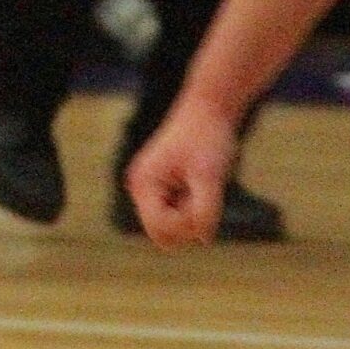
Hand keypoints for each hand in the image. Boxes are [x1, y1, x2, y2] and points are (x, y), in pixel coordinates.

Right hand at [125, 99, 239, 246]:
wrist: (209, 109)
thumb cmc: (208, 138)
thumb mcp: (209, 176)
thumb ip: (205, 210)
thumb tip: (203, 239)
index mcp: (143, 183)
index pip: (160, 228)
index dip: (186, 224)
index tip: (204, 202)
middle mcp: (140, 188)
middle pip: (162, 233)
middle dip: (187, 223)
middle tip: (204, 196)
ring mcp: (150, 189)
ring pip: (171, 226)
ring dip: (191, 214)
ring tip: (202, 186)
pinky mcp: (162, 188)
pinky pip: (176, 215)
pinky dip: (193, 207)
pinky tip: (200, 183)